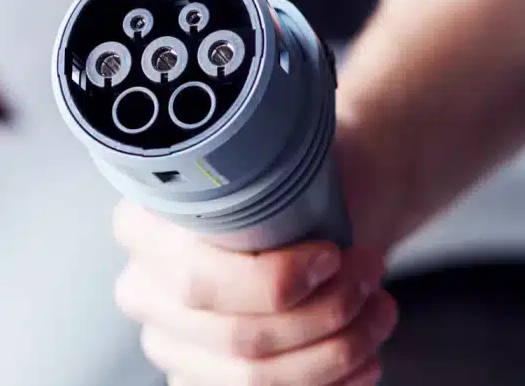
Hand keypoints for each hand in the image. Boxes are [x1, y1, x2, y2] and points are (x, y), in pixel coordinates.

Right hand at [112, 200, 397, 385]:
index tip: (331, 257)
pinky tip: (367, 357)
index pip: (200, 281)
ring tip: (380, 308)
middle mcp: (146, 292)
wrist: (318, 207)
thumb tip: (289, 217)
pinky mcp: (206, 379)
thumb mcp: (287, 161)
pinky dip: (331, 382)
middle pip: (236, 336)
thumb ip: (274, 187)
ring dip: (336, 349)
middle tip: (370, 271)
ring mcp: (173, 345)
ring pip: (255, 378)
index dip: (275, 281)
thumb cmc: (297, 182)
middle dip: (324, 311)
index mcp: (144, 229)